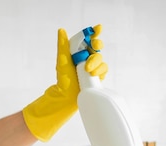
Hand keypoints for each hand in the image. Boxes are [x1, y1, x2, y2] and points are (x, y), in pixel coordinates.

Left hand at [22, 24, 107, 141]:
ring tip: (88, 69)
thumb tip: (61, 30)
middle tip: (94, 47)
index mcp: (78, 52)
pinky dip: (99, 71)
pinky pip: (104, 69)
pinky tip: (93, 75)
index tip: (97, 29)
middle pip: (97, 47)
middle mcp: (87, 58)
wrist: (67, 96)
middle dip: (97, 45)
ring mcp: (93, 67)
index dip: (94, 32)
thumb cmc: (63, 78)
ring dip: (96, 62)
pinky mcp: (98, 75)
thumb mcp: (62, 60)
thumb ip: (63, 45)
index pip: (88, 39)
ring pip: (101, 58)